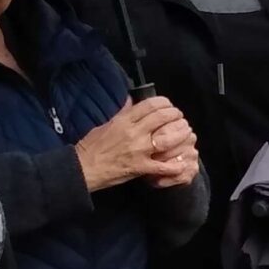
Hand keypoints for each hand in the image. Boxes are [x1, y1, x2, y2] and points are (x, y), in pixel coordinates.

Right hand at [75, 99, 192, 191]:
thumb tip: (131, 99)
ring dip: (181, 135)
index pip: (151, 105)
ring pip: (168, 138)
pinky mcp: (140, 167)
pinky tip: (182, 162)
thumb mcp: (106, 124)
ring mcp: (138, 150)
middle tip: (180, 118)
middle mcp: (134, 133)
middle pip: (163, 118)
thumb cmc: (91, 146)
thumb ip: (122, 112)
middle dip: (176, 116)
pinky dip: (175, 165)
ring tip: (186, 134)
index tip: (169, 106)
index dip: (165, 103)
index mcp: (124, 120)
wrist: (82, 168)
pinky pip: (163, 166)